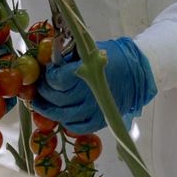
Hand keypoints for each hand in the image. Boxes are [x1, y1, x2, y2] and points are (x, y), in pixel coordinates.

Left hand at [32, 37, 156, 132]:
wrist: (138, 72)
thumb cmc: (113, 57)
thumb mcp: (92, 49)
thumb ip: (70, 55)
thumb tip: (47, 60)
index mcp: (89, 72)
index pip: (57, 79)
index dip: (47, 76)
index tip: (46, 72)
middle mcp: (91, 93)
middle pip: (56, 98)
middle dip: (43, 92)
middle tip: (38, 87)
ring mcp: (95, 110)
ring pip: (61, 115)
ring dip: (47, 110)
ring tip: (40, 103)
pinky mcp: (99, 121)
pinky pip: (76, 126)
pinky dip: (65, 121)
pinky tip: (59, 113)